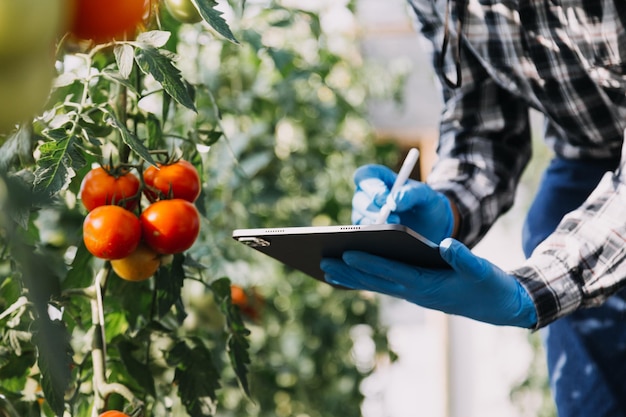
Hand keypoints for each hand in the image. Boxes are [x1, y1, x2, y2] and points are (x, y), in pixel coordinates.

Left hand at [320, 238, 536, 327]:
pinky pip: (384, 285)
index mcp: (429, 286)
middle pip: (377, 281)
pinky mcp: (415, 291)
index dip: (370, 263)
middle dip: (349, 272)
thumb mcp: (484, 271)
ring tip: (326, 268)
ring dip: (351, 278)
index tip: (347, 254)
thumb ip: (465, 259)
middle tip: (322, 262)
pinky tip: (349, 274)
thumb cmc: (490, 286)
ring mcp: (413, 293)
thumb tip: (448, 244)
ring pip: (376, 284)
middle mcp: (415, 292)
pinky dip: (365, 279)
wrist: (498, 306)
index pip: (394, 272)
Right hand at [352, 164, 453, 242]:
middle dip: (373, 211)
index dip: (371, 187)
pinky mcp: (365, 233)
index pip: (366, 176)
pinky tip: (389, 243)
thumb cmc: (425, 204)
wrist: (431, 227)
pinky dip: (375, 239)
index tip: (384, 198)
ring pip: (360, 220)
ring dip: (376, 226)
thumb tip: (394, 201)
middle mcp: (366, 196)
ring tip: (395, 232)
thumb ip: (412, 193)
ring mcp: (364, 215)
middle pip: (360, 200)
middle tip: (392, 220)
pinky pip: (364, 237)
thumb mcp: (426, 195)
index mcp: (378, 178)